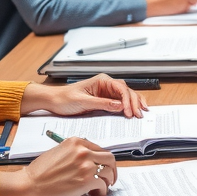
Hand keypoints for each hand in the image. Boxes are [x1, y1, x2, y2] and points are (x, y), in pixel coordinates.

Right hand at [0, 137, 117, 195]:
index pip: (99, 149)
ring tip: (100, 188)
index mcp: (76, 142)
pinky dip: (101, 191)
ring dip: (107, 181)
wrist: (28, 185)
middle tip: (110, 178)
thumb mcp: (59, 152)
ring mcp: (86, 165)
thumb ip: (75, 152)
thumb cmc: (39, 172)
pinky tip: (95, 194)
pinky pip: (102, 185)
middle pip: (109, 158)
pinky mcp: (86, 181)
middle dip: (112, 169)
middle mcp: (83, 151)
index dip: (103, 160)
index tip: (104, 167)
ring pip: (108, 172)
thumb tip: (90, 159)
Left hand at [21, 73, 148, 118]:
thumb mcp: (83, 102)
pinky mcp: (105, 99)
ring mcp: (106, 92)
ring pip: (126, 96)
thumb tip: (119, 106)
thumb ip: (102, 103)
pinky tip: (134, 110)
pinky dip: (128, 106)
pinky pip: (120, 102)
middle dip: (134, 102)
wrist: (54, 101)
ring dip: (134, 103)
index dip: (127, 100)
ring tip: (142, 112)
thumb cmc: (65, 98)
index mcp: (102, 80)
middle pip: (126, 91)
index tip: (129, 111)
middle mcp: (106, 84)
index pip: (120, 88)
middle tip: (139, 114)